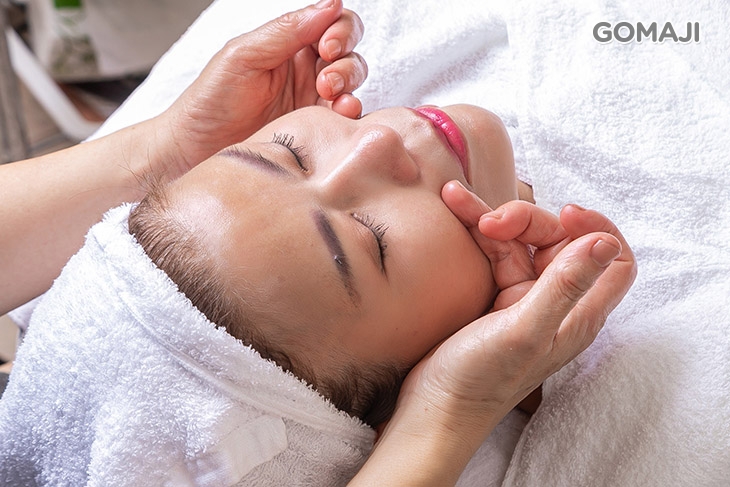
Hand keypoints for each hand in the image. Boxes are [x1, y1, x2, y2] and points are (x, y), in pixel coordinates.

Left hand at [161, 0, 366, 175]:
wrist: (195, 152)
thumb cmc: (211, 101)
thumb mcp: (244, 56)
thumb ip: (287, 30)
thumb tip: (331, 4)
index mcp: (288, 43)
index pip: (332, 23)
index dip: (340, 30)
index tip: (327, 47)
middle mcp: (305, 69)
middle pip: (349, 52)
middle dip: (345, 62)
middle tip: (325, 80)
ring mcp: (312, 100)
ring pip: (352, 83)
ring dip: (348, 84)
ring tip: (329, 96)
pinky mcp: (316, 130)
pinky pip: (346, 117)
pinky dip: (351, 112)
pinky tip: (342, 114)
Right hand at [358, 184, 636, 484]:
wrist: (433, 408)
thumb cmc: (482, 380)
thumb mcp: (525, 331)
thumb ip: (564, 287)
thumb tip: (603, 241)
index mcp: (578, 314)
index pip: (613, 259)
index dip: (597, 228)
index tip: (564, 214)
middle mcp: (556, 302)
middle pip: (558, 239)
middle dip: (526, 220)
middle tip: (491, 222)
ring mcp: (523, 297)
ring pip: (519, 240)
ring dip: (490, 217)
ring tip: (456, 199)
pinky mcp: (493, 295)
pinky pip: (492, 250)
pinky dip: (474, 228)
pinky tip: (454, 208)